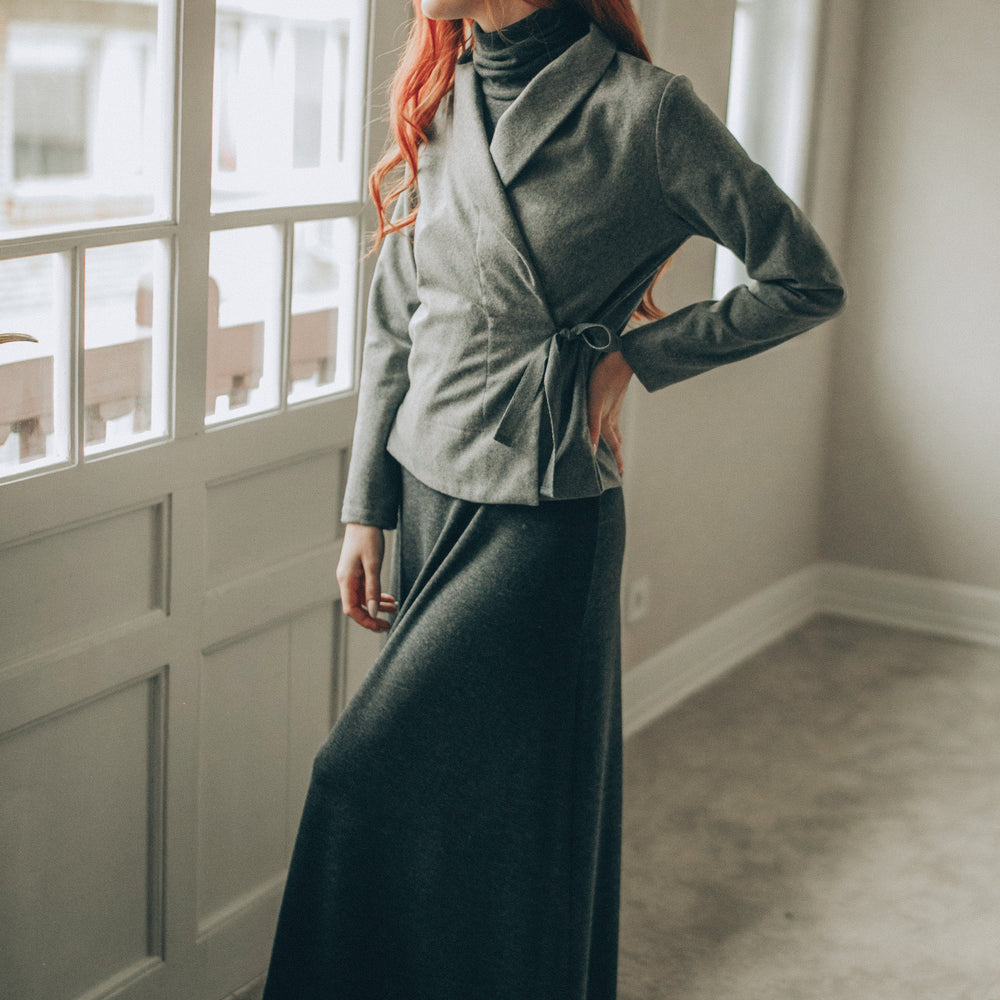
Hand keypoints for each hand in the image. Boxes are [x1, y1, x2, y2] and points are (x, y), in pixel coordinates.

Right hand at [336, 523, 397, 632]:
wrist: (365, 520)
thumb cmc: (368, 539)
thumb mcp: (373, 564)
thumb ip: (373, 589)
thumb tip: (373, 611)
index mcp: (346, 580)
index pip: (351, 609)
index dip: (366, 620)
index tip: (381, 626)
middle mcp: (346, 580)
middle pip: (357, 607)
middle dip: (373, 617)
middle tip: (389, 625)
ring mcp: (351, 576)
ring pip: (363, 599)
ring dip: (377, 607)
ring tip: (395, 610)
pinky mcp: (358, 572)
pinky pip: (366, 590)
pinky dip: (377, 596)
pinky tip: (390, 599)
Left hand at [587, 352, 633, 475]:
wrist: (621, 357)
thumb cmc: (605, 377)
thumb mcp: (594, 401)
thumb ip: (592, 425)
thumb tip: (591, 448)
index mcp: (606, 420)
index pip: (612, 445)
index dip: (616, 460)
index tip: (621, 474)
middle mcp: (611, 416)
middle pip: (615, 441)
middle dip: (617, 456)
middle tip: (620, 470)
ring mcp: (614, 408)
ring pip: (615, 430)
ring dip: (616, 442)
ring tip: (617, 451)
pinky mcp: (614, 399)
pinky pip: (614, 418)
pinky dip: (614, 427)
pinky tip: (612, 423)